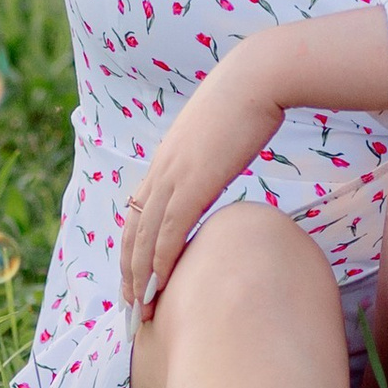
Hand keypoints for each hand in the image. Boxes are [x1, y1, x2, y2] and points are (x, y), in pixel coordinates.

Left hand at [118, 35, 288, 319]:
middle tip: (130, 308)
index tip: (135, 279)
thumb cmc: (248, 101)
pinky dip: (161, 260)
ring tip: (140, 309)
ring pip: (144, 237)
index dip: (133, 249)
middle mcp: (161, 170)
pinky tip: (162, 285)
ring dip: (140, 277)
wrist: (258, 78)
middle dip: (129, 274)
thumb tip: (219, 166)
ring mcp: (174, 176)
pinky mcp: (193, 183)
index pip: (138, 213)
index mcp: (166, 160)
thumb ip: (210, 156)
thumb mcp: (220, 134)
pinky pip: (169, 231)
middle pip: (133, 231)